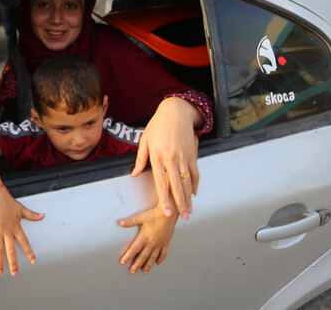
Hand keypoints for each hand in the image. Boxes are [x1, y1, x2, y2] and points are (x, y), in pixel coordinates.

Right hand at [0, 185, 43, 275]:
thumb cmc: (8, 202)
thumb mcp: (22, 209)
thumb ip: (32, 215)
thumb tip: (43, 216)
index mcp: (16, 227)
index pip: (24, 243)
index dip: (29, 252)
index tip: (33, 261)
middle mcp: (7, 231)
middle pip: (11, 250)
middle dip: (13, 263)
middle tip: (14, 273)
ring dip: (0, 261)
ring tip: (0, 271)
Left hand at [119, 205, 177, 273]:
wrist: (170, 213)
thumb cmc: (155, 214)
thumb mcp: (141, 217)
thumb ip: (130, 221)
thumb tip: (120, 223)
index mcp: (145, 237)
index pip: (134, 249)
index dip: (128, 256)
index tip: (123, 261)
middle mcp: (152, 242)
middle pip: (143, 256)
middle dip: (137, 264)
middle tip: (132, 271)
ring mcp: (159, 243)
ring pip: (153, 257)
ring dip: (148, 265)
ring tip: (144, 271)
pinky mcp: (166, 242)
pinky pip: (163, 253)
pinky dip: (160, 259)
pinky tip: (158, 263)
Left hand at [131, 97, 199, 219]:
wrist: (176, 111)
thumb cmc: (157, 125)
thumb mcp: (145, 140)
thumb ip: (140, 159)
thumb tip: (134, 174)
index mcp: (157, 156)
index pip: (161, 183)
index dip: (164, 200)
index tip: (166, 212)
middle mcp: (171, 158)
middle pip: (177, 186)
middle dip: (180, 204)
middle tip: (182, 218)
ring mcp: (183, 156)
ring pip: (187, 181)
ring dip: (189, 198)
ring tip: (190, 211)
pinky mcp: (192, 153)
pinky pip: (195, 172)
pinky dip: (195, 184)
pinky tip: (195, 194)